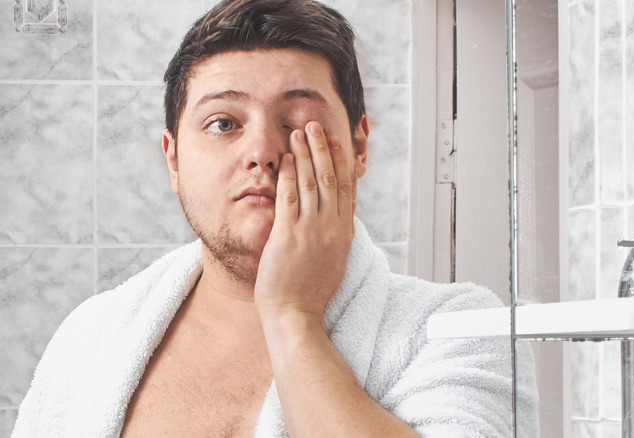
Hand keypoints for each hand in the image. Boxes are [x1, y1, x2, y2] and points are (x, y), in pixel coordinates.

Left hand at [254, 121, 354, 322]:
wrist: (296, 314)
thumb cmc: (311, 292)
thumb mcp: (335, 261)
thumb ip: (337, 236)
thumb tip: (340, 218)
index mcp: (344, 233)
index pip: (347, 189)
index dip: (342, 162)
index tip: (338, 142)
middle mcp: (331, 228)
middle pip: (331, 179)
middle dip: (324, 148)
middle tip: (317, 125)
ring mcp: (311, 230)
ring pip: (312, 183)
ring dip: (306, 154)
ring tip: (299, 132)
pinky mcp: (290, 235)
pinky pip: (290, 197)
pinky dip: (290, 175)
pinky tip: (287, 159)